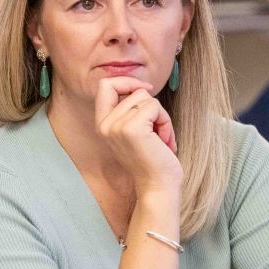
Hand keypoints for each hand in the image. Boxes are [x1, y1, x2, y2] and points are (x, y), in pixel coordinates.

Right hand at [94, 75, 180, 196]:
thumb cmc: (152, 160)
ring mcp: (116, 126)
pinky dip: (165, 122)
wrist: (157, 186)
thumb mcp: (134, 130)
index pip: (105, 85)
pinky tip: (163, 141)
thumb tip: (142, 86)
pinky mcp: (132, 129)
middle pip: (135, 91)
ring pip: (147, 98)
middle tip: (156, 131)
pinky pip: (155, 106)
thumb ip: (129, 109)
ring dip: (161, 117)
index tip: (145, 90)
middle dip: (153, 108)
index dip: (127, 81)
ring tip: (160, 139)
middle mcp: (105, 124)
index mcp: (102, 124)